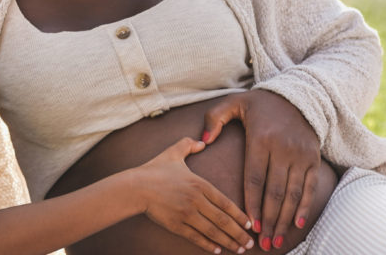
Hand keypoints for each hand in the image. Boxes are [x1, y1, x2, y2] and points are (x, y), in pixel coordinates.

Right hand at [137, 137, 253, 253]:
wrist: (135, 186)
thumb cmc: (154, 169)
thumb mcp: (173, 152)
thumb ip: (189, 144)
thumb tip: (203, 141)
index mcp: (200, 184)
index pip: (226, 202)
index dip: (240, 215)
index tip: (250, 224)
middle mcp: (196, 200)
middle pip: (223, 220)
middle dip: (239, 233)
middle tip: (250, 243)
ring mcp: (186, 214)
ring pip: (212, 231)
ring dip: (228, 241)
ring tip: (239, 249)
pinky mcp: (176, 225)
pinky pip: (196, 237)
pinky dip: (208, 245)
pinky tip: (217, 250)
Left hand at [202, 90, 320, 251]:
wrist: (299, 96)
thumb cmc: (260, 104)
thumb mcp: (234, 102)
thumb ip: (214, 119)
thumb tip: (203, 140)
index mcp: (261, 140)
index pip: (255, 178)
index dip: (252, 203)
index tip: (249, 223)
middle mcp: (283, 149)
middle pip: (274, 192)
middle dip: (269, 219)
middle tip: (262, 242)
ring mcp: (300, 155)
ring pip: (292, 194)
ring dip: (284, 219)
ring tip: (276, 240)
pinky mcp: (313, 159)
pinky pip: (309, 187)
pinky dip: (304, 207)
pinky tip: (296, 224)